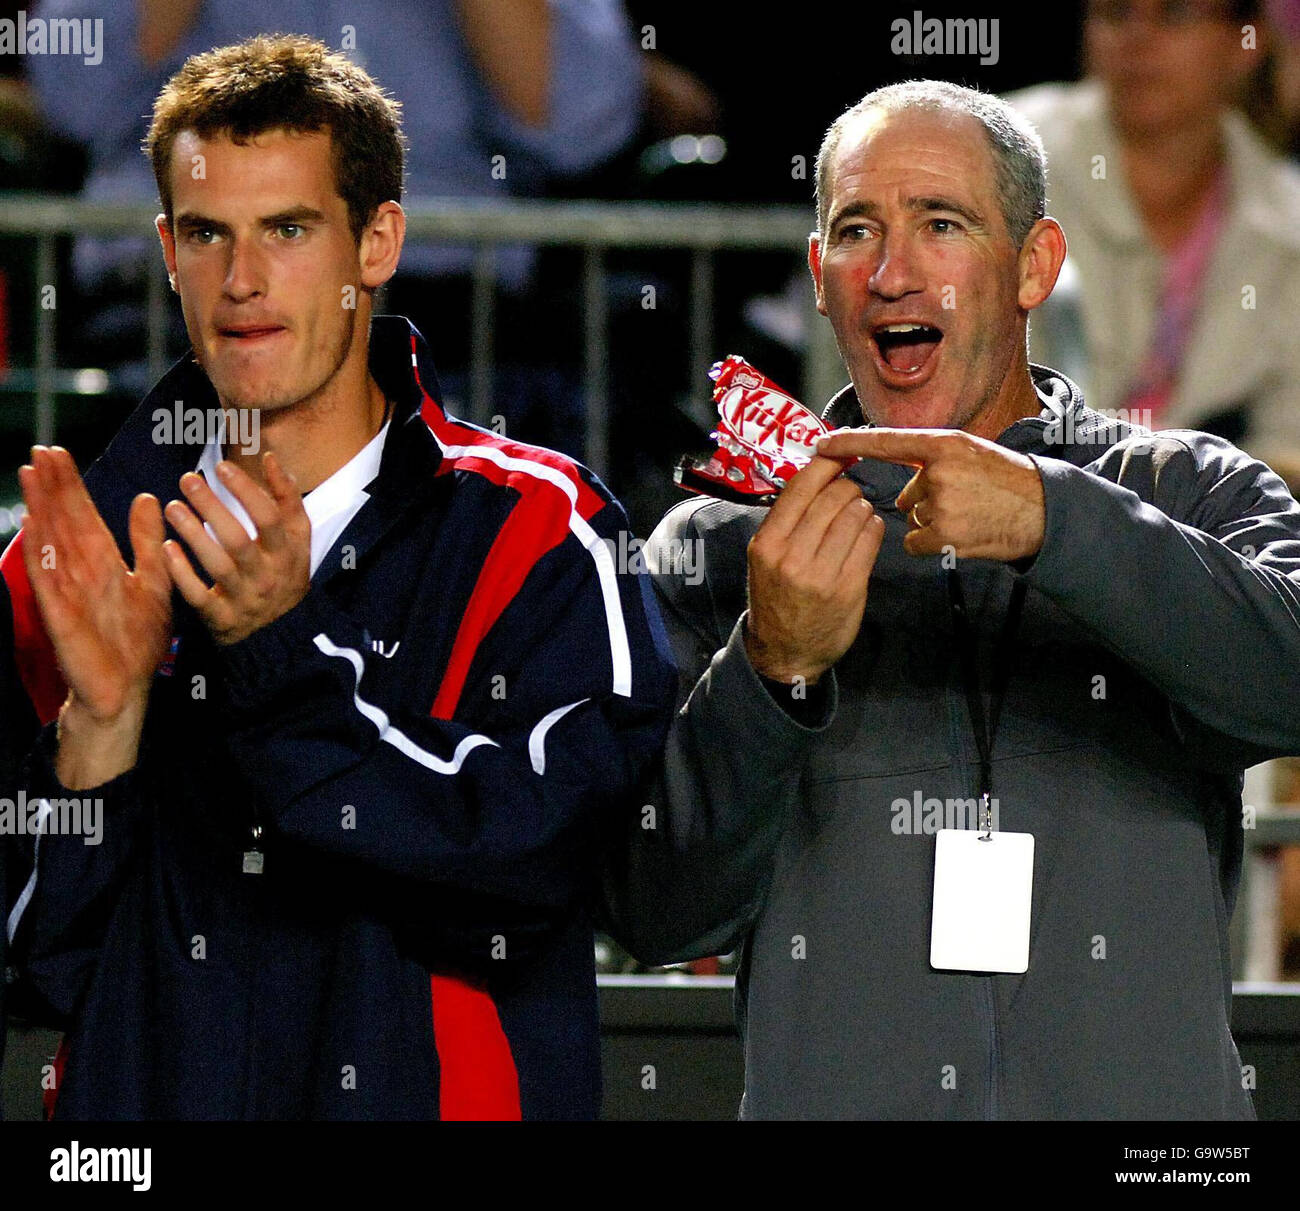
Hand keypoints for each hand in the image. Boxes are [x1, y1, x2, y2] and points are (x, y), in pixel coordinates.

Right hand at [17, 446, 171, 721]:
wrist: (127, 689)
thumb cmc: (137, 640)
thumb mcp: (153, 582)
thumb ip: (148, 544)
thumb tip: (146, 499)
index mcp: (103, 564)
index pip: (83, 516)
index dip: (71, 486)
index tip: (59, 453)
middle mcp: (81, 573)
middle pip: (64, 522)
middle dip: (53, 487)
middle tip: (41, 450)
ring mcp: (68, 593)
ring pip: (52, 544)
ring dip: (42, 510)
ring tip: (31, 476)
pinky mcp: (62, 617)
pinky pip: (49, 582)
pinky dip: (40, 556)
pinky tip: (33, 528)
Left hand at [162, 452, 310, 645]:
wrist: (282, 632)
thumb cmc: (284, 574)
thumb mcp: (296, 540)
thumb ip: (287, 500)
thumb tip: (270, 459)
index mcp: (287, 554)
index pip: (269, 518)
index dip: (247, 491)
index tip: (222, 467)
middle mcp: (267, 577)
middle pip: (238, 540)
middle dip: (212, 507)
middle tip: (187, 480)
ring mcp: (244, 600)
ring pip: (217, 566)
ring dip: (193, 535)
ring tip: (172, 507)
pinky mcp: (222, 619)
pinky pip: (199, 596)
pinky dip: (182, 573)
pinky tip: (166, 548)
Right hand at [744, 454, 886, 684]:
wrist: (784, 652)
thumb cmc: (776, 598)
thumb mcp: (765, 558)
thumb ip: (787, 521)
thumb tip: (819, 476)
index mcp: (767, 543)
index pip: (801, 487)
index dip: (826, 464)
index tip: (839, 456)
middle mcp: (792, 556)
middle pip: (833, 497)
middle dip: (847, 488)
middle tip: (849, 493)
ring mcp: (821, 574)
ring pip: (856, 514)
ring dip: (862, 508)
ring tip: (856, 516)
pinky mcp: (849, 587)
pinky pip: (870, 538)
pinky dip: (872, 528)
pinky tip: (866, 533)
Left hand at [816, 428, 1045, 560]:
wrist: (1043, 511)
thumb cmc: (1006, 482)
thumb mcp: (971, 455)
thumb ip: (933, 462)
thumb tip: (903, 491)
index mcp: (944, 444)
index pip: (886, 441)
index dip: (850, 442)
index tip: (820, 444)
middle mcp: (939, 471)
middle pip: (906, 494)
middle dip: (926, 502)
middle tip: (966, 500)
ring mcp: (941, 503)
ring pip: (914, 518)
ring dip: (934, 522)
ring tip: (970, 515)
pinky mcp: (944, 533)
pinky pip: (915, 541)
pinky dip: (932, 543)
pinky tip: (962, 534)